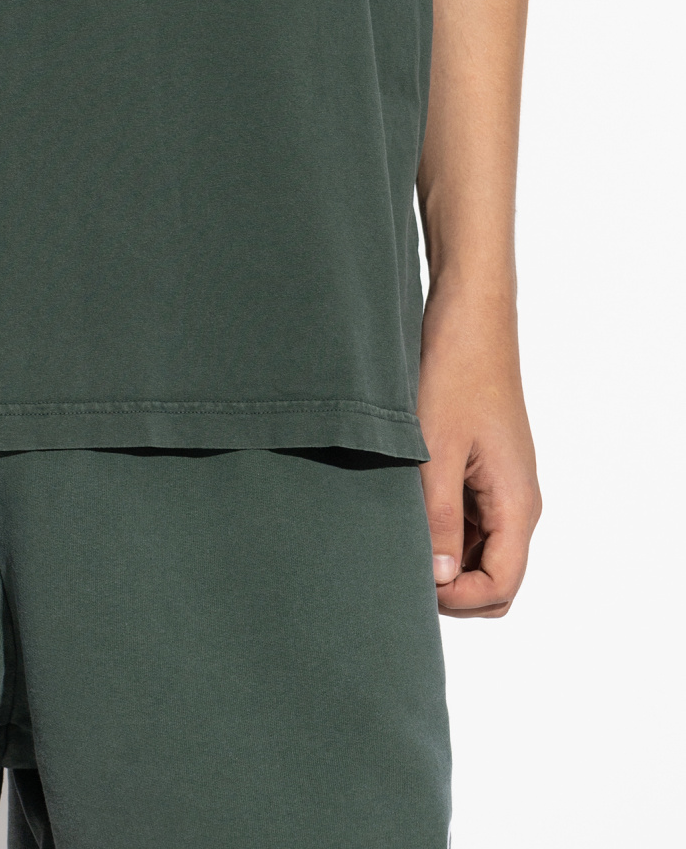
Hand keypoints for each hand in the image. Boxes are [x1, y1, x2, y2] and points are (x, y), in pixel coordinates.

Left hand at [417, 289, 541, 617]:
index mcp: (517, 504)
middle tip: (401, 565)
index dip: (457, 599)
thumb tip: (441, 581)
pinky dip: (443, 526)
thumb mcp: (436, 451)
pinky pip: (470, 518)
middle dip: (452, 587)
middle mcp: (518, 502)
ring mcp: (502, 485)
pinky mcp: (485, 468)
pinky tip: (407, 508)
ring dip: (444, 555)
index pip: (500, 587)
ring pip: (479, 550)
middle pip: (494, 578)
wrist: (469, 316)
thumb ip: (440, 520)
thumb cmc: (455, 374)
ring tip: (397, 534)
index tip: (411, 580)